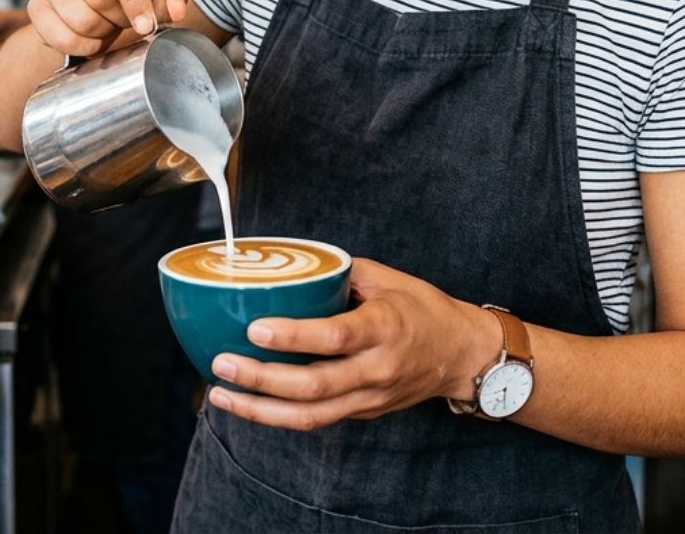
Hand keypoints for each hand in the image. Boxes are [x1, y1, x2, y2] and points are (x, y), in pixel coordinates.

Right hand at [27, 0, 187, 56]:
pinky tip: (93, 38)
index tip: (146, 24)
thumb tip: (177, 10)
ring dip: (103, 32)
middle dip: (120, 17)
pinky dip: (84, 46)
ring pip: (81, 19)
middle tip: (126, 19)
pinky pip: (61, 37)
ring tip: (109, 24)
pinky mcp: (35, 4)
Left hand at [206, 259, 502, 430]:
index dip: (292, 336)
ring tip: (222, 394)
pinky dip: (277, 415)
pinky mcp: (362, 413)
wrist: (462, 355)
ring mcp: (369, 397)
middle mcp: (376, 369)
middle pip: (313, 385)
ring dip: (260, 410)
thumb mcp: (386, 278)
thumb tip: (288, 265)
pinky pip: (316, 419)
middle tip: (222, 363)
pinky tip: (247, 403)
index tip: (254, 328)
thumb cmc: (422, 309)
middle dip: (261, 379)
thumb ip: (339, 273)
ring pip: (310, 416)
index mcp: (383, 328)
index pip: (334, 337)